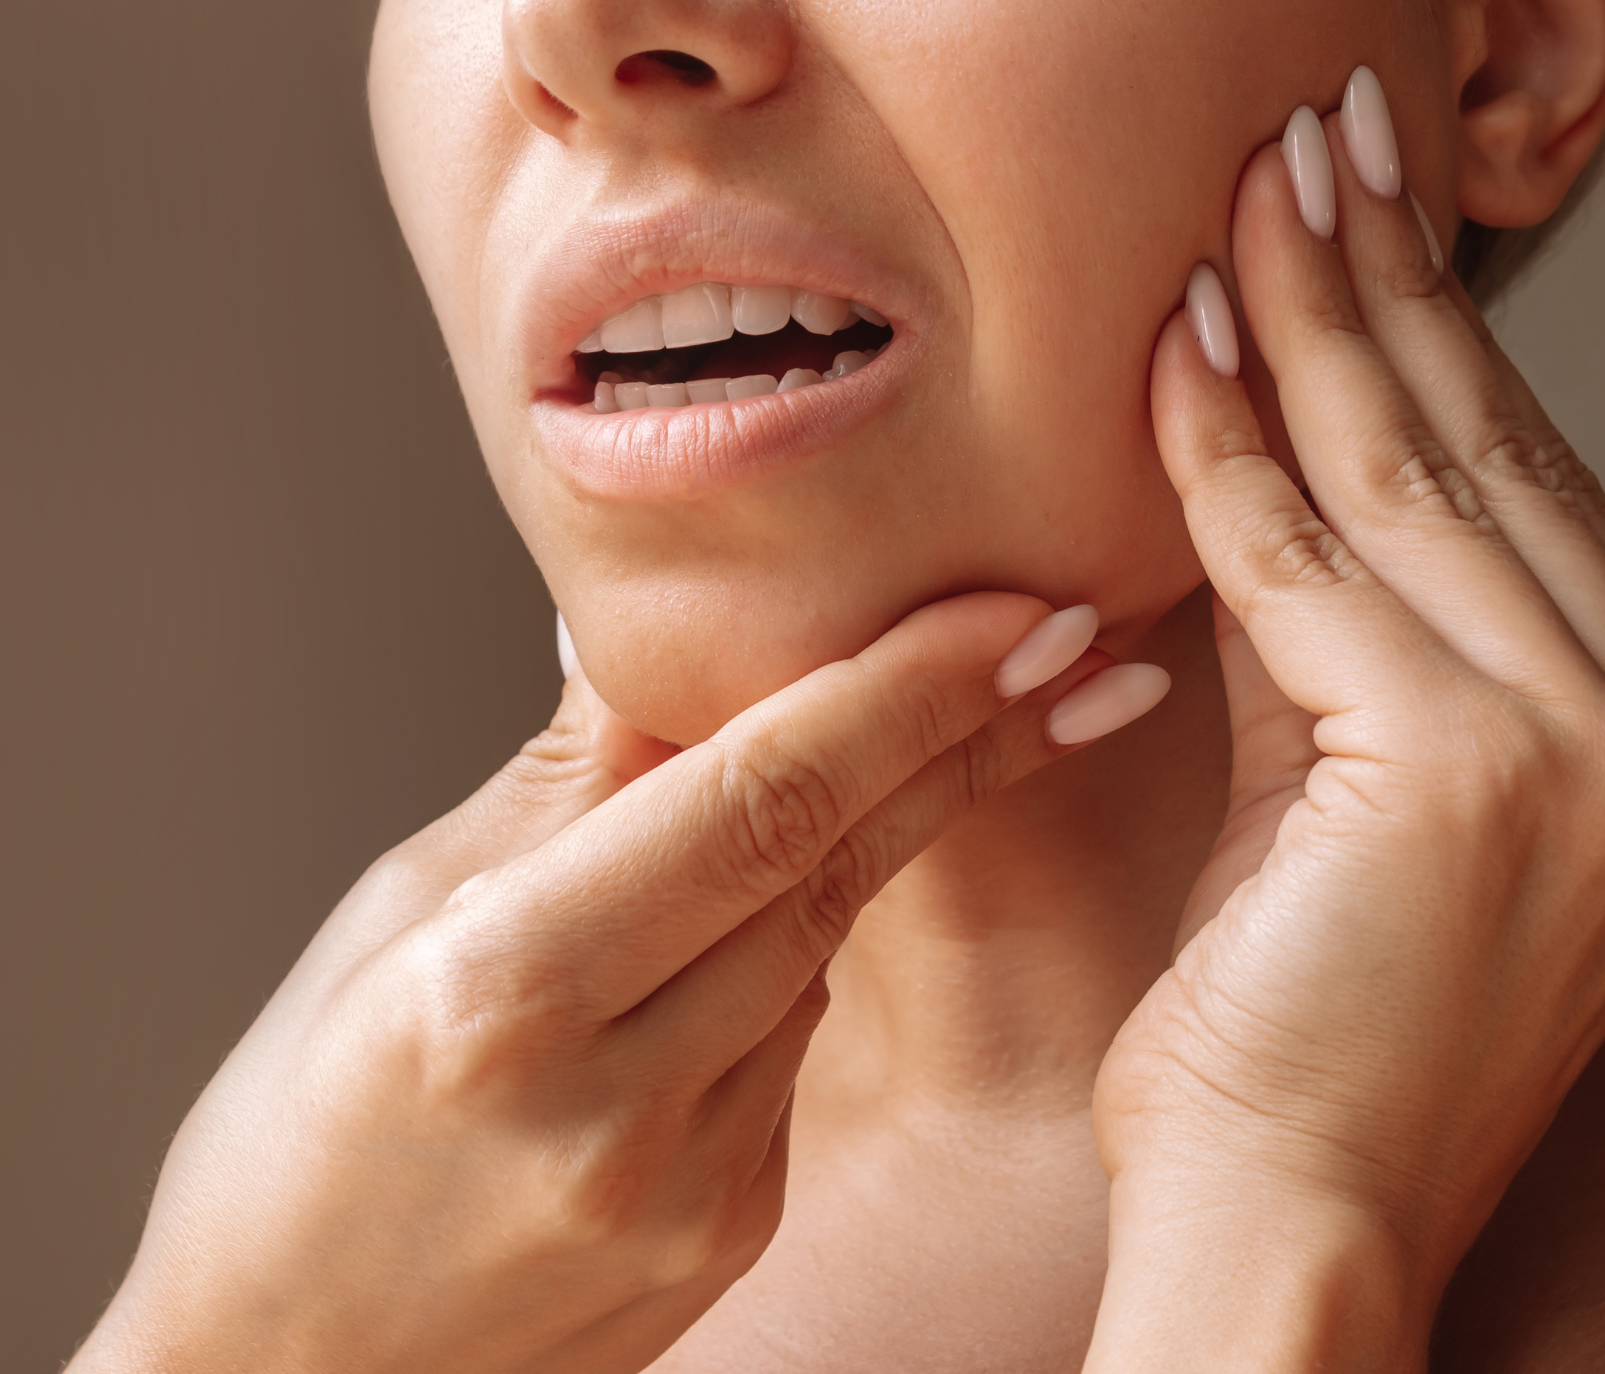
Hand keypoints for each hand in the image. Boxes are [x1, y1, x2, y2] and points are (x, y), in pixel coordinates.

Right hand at [75, 593, 1127, 1373]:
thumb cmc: (300, 1137)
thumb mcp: (394, 919)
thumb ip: (559, 783)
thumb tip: (655, 635)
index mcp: (503, 992)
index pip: (757, 802)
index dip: (903, 692)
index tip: (1012, 611)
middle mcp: (618, 1100)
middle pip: (832, 867)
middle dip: (966, 738)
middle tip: (1072, 642)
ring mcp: (690, 1183)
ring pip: (816, 946)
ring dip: (864, 838)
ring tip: (879, 750)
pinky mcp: (731, 1226)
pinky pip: (790, 1038)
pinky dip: (785, 954)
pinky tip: (736, 929)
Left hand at [1088, 86, 1604, 1370]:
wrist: (1291, 1225)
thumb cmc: (1303, 1041)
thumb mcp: (1350, 802)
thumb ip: (1340, 639)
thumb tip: (1274, 456)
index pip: (1538, 496)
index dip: (1448, 346)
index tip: (1372, 222)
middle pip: (1495, 457)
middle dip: (1391, 284)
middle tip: (1318, 142)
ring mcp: (1597, 753)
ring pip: (1414, 481)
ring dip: (1317, 319)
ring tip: (1253, 195)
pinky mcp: (1475, 768)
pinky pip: (1310, 562)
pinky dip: (1232, 447)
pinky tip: (1184, 342)